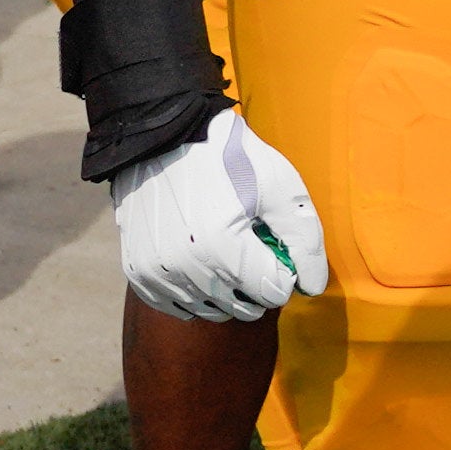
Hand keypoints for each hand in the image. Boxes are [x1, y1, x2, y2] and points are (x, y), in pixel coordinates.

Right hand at [112, 115, 326, 320]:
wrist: (165, 137)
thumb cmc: (230, 158)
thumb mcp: (280, 185)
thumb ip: (305, 240)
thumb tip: (311, 287)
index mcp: (222, 246)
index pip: (273, 293)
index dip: (283, 271)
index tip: (274, 244)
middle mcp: (185, 267)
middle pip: (244, 308)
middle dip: (258, 283)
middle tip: (251, 246)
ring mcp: (157, 273)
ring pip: (213, 311)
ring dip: (228, 291)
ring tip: (226, 250)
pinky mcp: (139, 273)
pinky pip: (180, 308)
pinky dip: (197, 293)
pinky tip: (201, 262)